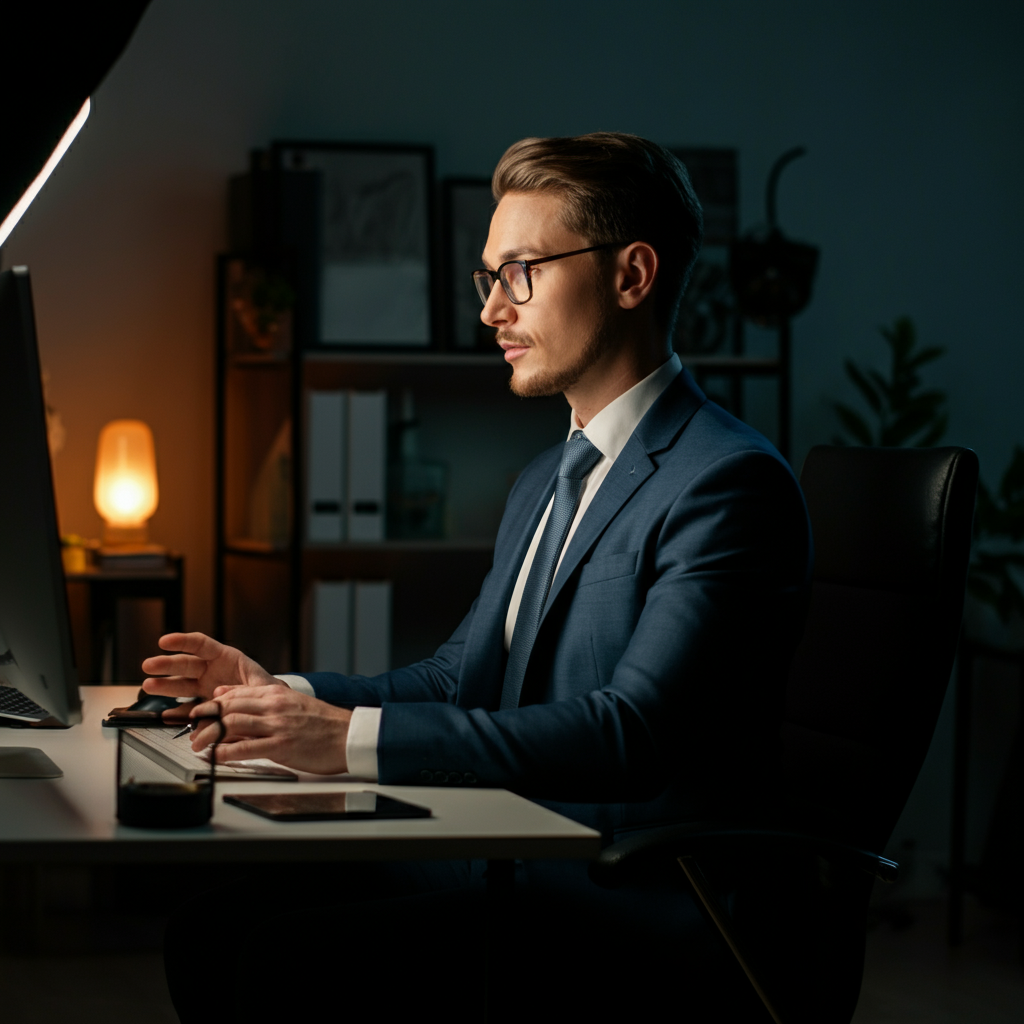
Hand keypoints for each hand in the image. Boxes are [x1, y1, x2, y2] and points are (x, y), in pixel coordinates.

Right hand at [141, 632, 281, 720]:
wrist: (271, 709)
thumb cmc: (269, 690)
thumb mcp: (263, 686)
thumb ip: (246, 689)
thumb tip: (221, 694)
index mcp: (227, 658)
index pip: (201, 645)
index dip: (182, 642)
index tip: (164, 641)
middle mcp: (212, 670)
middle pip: (186, 664)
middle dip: (166, 664)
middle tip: (148, 665)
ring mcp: (206, 687)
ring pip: (182, 684)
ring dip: (165, 685)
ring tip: (148, 686)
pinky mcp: (205, 705)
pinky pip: (187, 707)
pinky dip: (176, 711)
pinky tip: (165, 714)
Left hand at [189, 686, 351, 774]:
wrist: (349, 735)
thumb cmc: (322, 723)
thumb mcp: (291, 702)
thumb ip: (260, 697)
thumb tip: (228, 692)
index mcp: (276, 693)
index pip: (233, 694)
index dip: (210, 704)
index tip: (198, 712)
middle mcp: (274, 706)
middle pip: (227, 707)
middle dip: (204, 719)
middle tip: (191, 729)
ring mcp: (277, 725)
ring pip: (231, 724)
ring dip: (208, 735)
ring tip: (196, 745)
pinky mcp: (281, 746)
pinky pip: (245, 748)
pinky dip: (224, 752)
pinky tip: (214, 757)